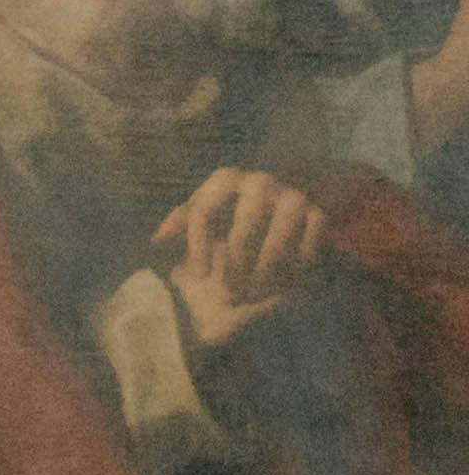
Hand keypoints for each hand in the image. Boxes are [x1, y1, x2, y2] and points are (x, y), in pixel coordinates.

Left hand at [157, 165, 327, 350]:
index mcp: (225, 179)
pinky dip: (293, 275)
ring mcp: (291, 197)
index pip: (203, 211)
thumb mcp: (207, 208)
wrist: (289, 200)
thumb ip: (182, 222)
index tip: (198, 274)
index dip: (197, 247)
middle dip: (233, 268)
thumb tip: (156, 242)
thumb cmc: (235, 210)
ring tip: (254, 295)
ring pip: (275, 246)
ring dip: (262, 277)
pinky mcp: (318, 215)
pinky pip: (305, 252)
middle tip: (229, 292)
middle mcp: (259, 182)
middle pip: (241, 234)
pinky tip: (283, 288)